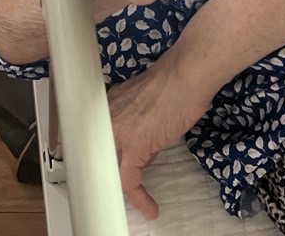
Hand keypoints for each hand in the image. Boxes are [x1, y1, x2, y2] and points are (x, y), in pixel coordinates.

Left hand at [109, 59, 210, 218]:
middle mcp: (108, 116)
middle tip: (121, 185)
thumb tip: (144, 148)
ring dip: (125, 186)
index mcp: (110, 104)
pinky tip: (149, 208)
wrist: (185, 75)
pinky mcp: (134, 147)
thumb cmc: (176, 83)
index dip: (105, 155)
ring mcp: (118, 132)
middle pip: (100, 154)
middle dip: (110, 171)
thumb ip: (137, 122)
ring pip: (112, 169)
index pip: (98, 137)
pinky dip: (139, 197)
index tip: (114, 166)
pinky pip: (130, 180)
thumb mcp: (146, 102)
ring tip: (138, 197)